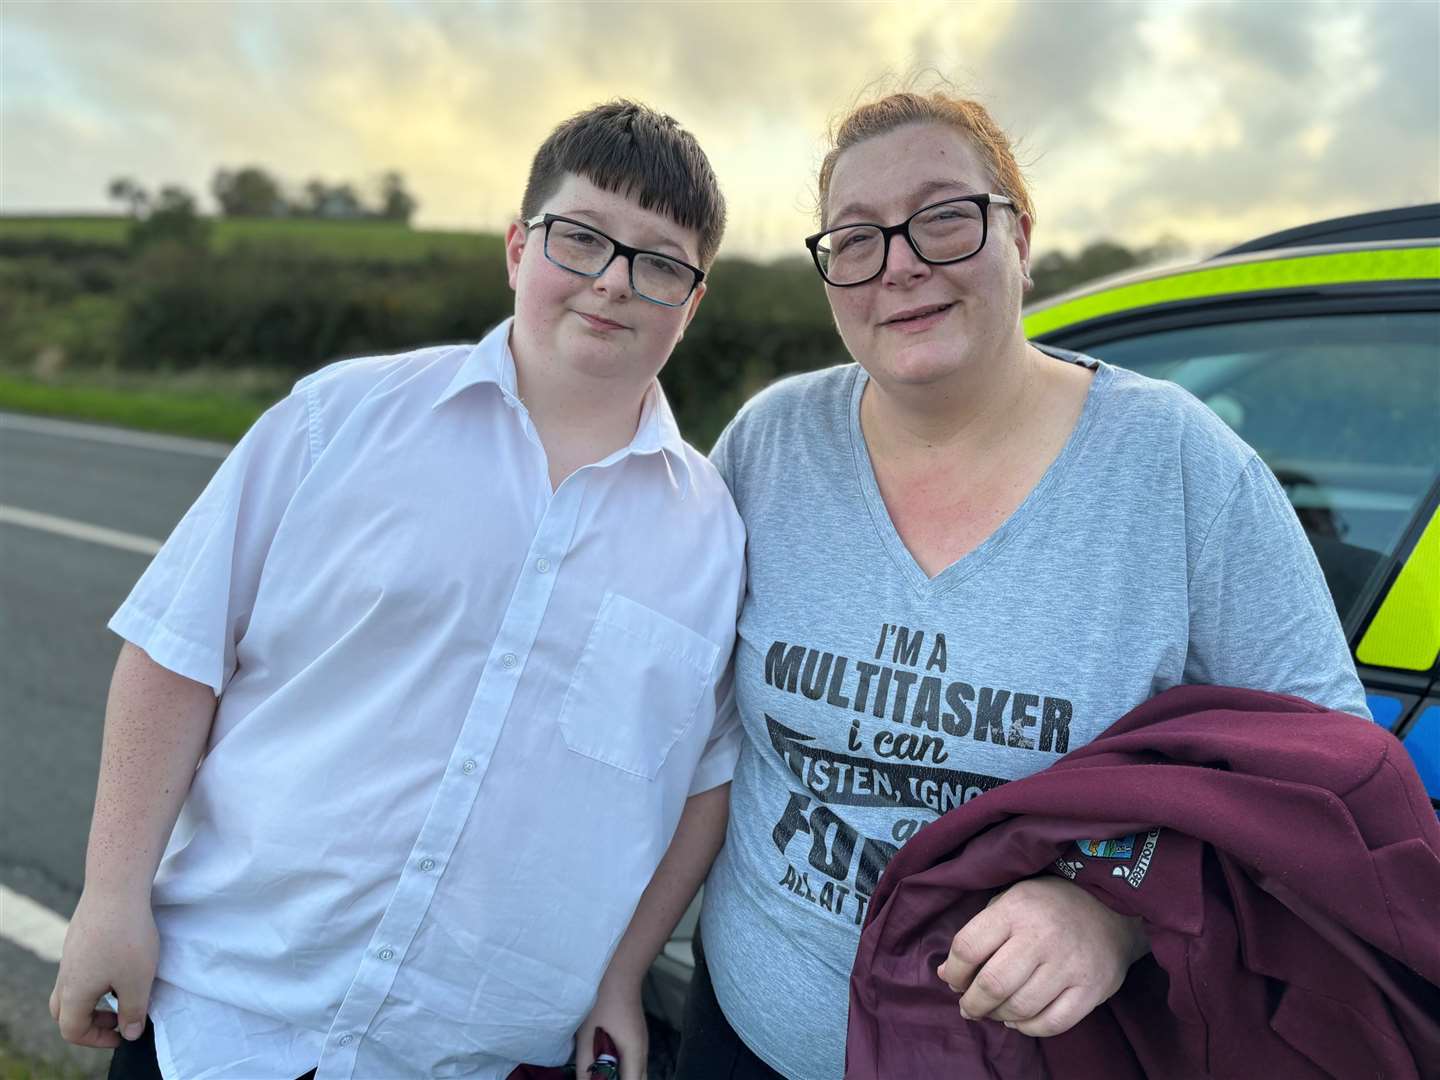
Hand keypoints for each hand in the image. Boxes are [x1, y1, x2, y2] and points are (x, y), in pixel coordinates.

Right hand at [48, 888, 157, 1047]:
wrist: (115, 889)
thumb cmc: (126, 938)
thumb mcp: (137, 982)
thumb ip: (134, 1011)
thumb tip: (131, 1032)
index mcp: (74, 992)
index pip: (72, 1030)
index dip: (97, 1039)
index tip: (123, 1035)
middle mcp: (66, 974)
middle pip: (64, 1011)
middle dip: (89, 1021)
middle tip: (119, 1016)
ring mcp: (71, 953)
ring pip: (73, 986)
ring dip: (95, 996)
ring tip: (124, 989)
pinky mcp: (80, 935)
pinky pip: (82, 965)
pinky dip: (98, 975)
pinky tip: (123, 961)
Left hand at [574, 972, 647, 1079]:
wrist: (618, 973)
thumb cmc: (600, 1004)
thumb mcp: (587, 1038)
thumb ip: (586, 1067)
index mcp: (634, 1054)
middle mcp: (643, 1052)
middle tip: (601, 1079)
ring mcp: (643, 1044)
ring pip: (638, 1073)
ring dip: (622, 1078)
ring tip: (602, 1074)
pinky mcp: (638, 1037)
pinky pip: (635, 1063)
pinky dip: (624, 1070)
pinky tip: (607, 1064)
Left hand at [936, 876, 1147, 1037]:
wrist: (1111, 907)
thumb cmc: (1048, 905)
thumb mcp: (1010, 901)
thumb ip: (978, 935)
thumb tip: (946, 974)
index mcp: (1015, 909)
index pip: (968, 947)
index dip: (954, 971)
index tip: (954, 980)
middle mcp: (1041, 937)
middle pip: (993, 984)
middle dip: (973, 1003)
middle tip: (969, 1007)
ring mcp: (1069, 965)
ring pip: (1020, 1008)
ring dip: (999, 1017)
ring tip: (994, 1012)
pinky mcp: (1092, 989)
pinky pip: (1052, 1023)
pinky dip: (1028, 1028)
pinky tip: (1019, 1020)